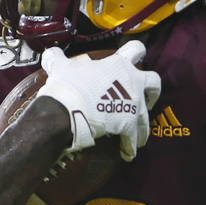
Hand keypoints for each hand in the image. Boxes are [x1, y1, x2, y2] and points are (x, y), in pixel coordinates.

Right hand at [39, 40, 161, 160]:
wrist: (69, 108)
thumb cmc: (67, 84)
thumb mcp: (60, 66)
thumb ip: (58, 58)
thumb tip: (50, 54)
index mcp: (118, 64)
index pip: (136, 49)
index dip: (136, 53)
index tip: (136, 60)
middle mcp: (132, 82)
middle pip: (155, 82)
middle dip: (152, 92)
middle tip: (145, 99)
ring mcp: (134, 104)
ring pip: (147, 117)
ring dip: (143, 128)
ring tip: (138, 137)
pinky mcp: (129, 124)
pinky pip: (134, 138)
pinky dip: (131, 147)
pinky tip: (127, 154)